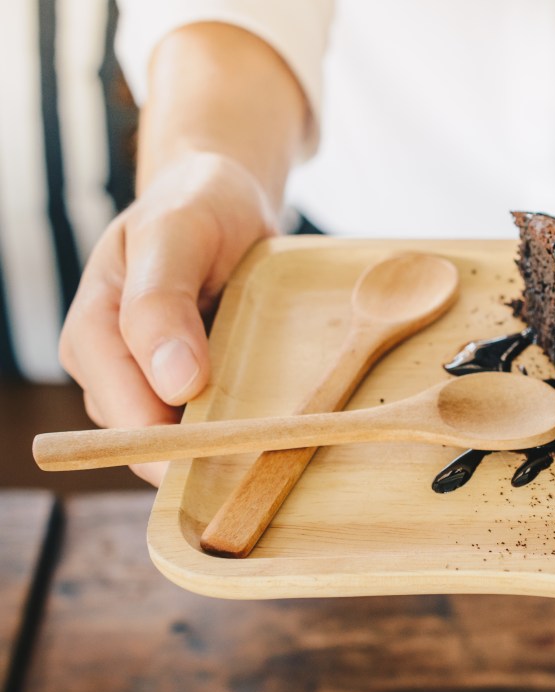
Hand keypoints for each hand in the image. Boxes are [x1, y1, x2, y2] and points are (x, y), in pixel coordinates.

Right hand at [60, 151, 277, 484]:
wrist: (221, 199)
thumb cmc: (195, 205)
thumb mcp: (176, 234)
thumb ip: (162, 303)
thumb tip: (174, 383)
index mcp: (93, 333)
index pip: (125, 416)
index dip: (176, 445)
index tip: (237, 447)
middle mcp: (111, 367)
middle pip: (152, 439)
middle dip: (206, 446)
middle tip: (273, 443)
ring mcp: (147, 379)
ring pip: (182, 437)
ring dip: (228, 433)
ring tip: (279, 418)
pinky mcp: (184, 384)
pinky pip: (208, 419)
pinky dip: (241, 417)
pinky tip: (274, 406)